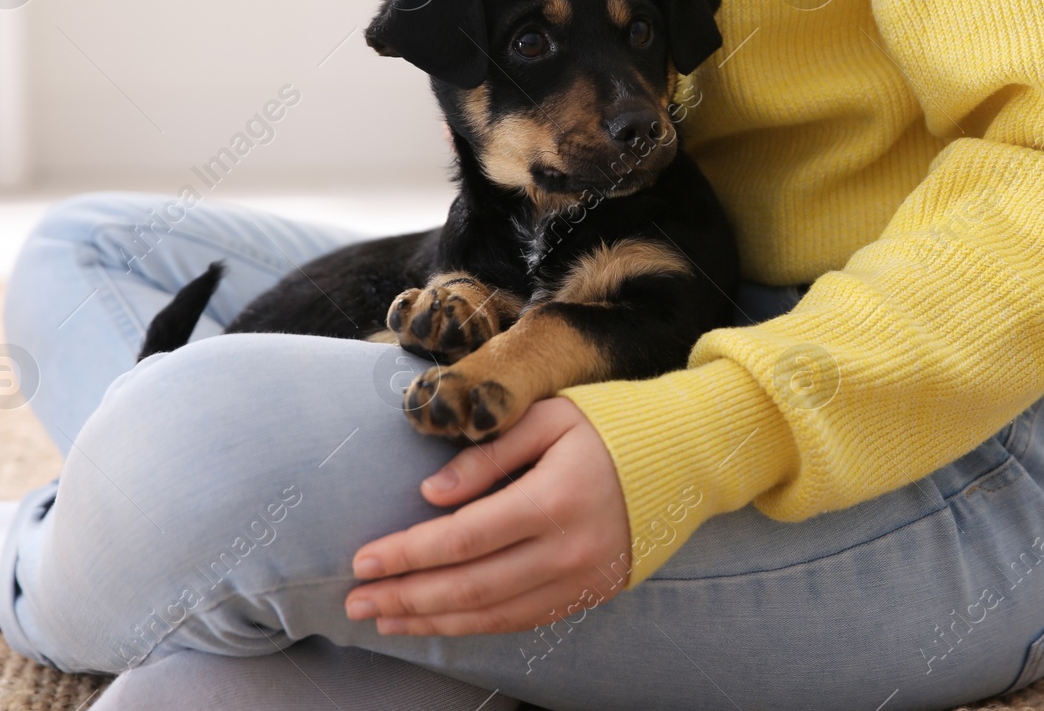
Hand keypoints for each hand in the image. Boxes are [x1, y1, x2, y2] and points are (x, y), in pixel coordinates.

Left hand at [344, 397, 631, 634]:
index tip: (362, 561)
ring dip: (432, 621)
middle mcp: (567, 550)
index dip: (407, 554)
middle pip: (470, 587)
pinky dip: (474, 626)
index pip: (462, 538)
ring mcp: (581, 579)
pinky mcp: (590, 594)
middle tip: (356, 601)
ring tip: (385, 619)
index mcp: (552, 500)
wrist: (686, 456)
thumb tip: (430, 494)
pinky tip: (438, 622)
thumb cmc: (610, 424)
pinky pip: (521, 620)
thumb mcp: (548, 417)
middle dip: (406, 597)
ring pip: (493, 615)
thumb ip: (488, 453)